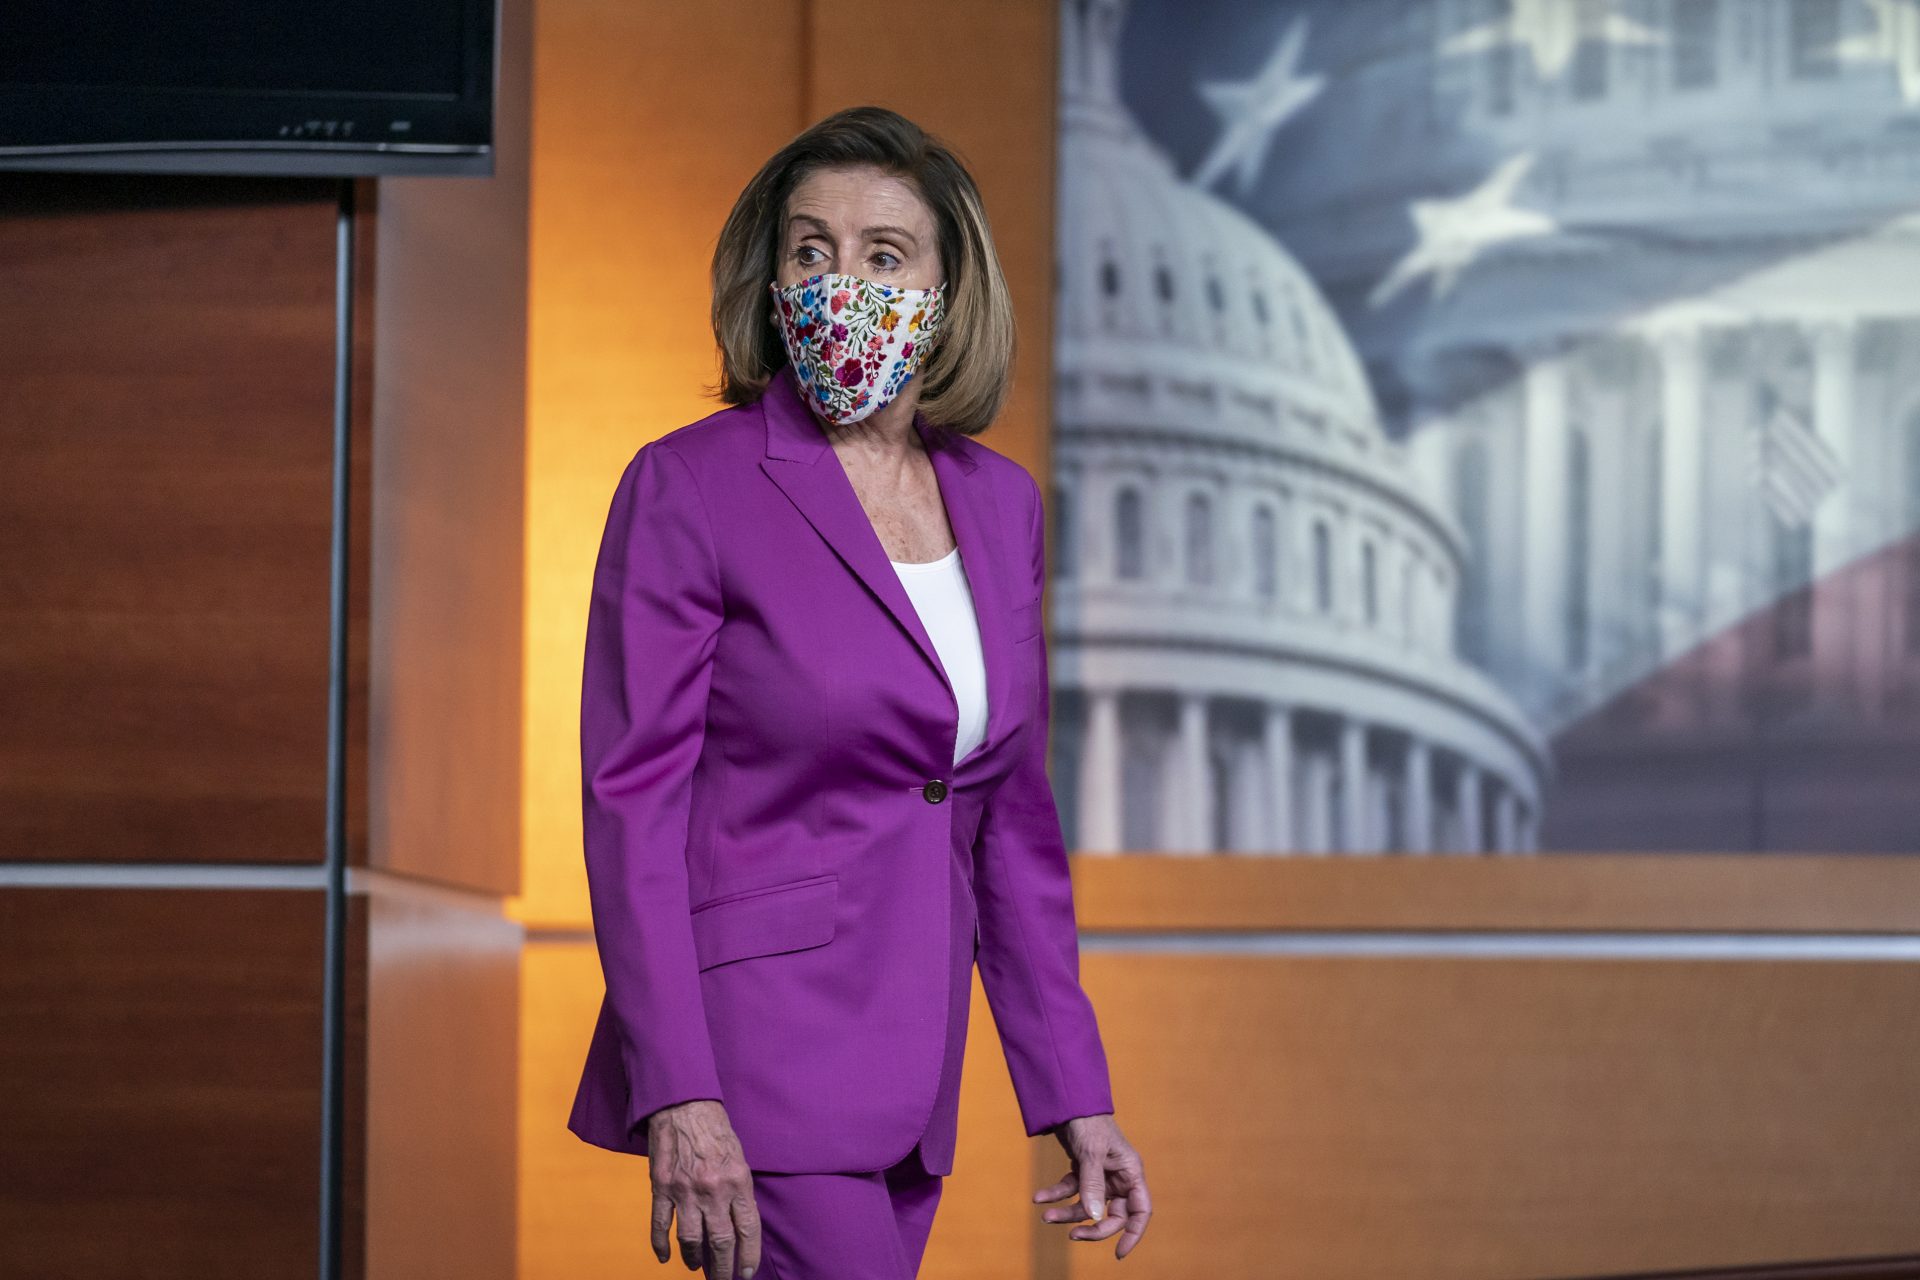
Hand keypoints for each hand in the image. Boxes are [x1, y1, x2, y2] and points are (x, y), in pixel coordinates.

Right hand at [644, 1099, 762, 1277]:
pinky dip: (661, 1245)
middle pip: (720, 1241)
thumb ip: (740, 1190)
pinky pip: (660, 1225)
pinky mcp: (661, 1187)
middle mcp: (713, 1189)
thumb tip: (740, 1224)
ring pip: (691, 1239)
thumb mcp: (740, 1158)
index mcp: (738, 1180)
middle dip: (723, 1267)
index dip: (748, 1255)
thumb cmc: (715, 1130)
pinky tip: (664, 1257)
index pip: (747, 1229)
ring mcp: (685, 1190)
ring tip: (697, 1267)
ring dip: (694, 1259)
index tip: (747, 1273)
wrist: (683, 1105)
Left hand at [1033, 1112, 1150, 1258]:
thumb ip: (1093, 1185)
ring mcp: (1100, 1175)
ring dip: (1067, 1213)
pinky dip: (1056, 1195)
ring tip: (1046, 1215)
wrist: (1068, 1098)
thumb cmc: (1088, 1121)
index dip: (1133, 1234)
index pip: (1140, 1211)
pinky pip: (1070, 1190)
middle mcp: (1118, 1177)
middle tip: (1072, 1236)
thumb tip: (1094, 1217)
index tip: (1119, 1253)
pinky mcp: (1082, 1170)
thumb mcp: (1091, 1153)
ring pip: (1087, 1206)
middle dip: (1092, 1227)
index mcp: (1130, 1172)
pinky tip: (1039, 1197)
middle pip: (1111, 1215)